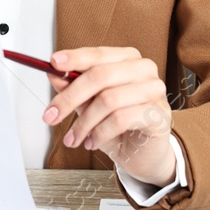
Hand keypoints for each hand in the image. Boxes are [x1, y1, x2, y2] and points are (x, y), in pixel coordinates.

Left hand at [41, 46, 174, 187]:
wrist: (144, 155)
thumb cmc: (119, 126)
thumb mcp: (90, 106)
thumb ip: (74, 88)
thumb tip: (54, 74)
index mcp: (127, 59)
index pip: (98, 54)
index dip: (74, 58)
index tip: (52, 64)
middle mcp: (144, 69)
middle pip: (100, 75)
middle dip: (70, 97)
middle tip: (51, 116)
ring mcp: (154, 90)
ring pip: (108, 99)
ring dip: (84, 123)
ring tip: (74, 138)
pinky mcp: (159, 114)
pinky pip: (120, 119)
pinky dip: (100, 133)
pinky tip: (93, 142)